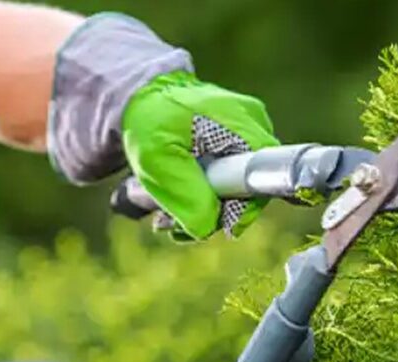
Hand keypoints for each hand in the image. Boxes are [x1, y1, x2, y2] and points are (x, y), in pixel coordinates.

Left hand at [47, 14, 277, 239]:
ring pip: (233, 193)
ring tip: (163, 217)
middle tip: (171, 225)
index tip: (209, 224)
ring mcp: (242, 139)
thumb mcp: (158, 160)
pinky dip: (198, 198)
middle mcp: (252, 131)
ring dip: (199, 212)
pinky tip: (172, 203)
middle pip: (247, 192)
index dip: (239, 211)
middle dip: (211, 215)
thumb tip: (207, 228)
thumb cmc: (147, 120)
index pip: (261, 182)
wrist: (136, 98)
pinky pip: (223, 185)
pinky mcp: (229, 148)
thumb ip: (186, 195)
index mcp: (244, 127)